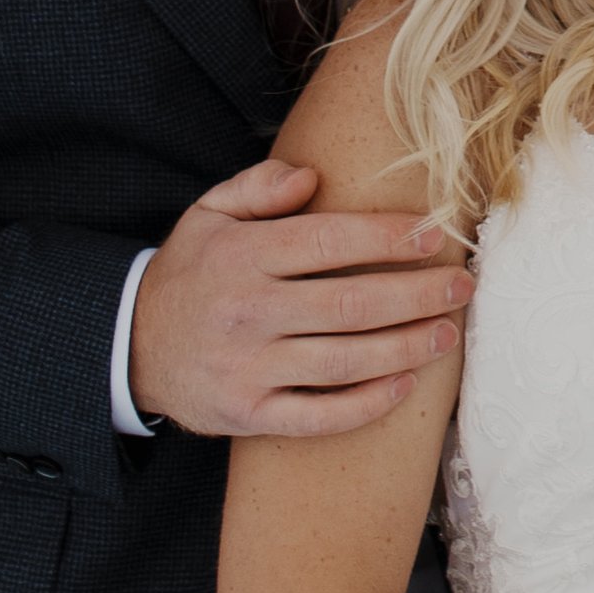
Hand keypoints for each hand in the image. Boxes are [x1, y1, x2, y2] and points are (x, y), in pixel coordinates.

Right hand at [128, 158, 471, 438]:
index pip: (328, 242)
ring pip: (345, 362)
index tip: (434, 237)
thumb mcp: (208, 214)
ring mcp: (249, 368)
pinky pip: (319, 416)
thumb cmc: (190, 273)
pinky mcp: (250, 414)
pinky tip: (404, 385)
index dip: (387, 238)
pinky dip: (367, 404)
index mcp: (243, 257)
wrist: (130, 346)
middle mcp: (248, 312)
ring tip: (447, 333)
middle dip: (417, 295)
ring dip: (406, 349)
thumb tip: (311, 176)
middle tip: (462, 286)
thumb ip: (259, 187)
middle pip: (351, 305)